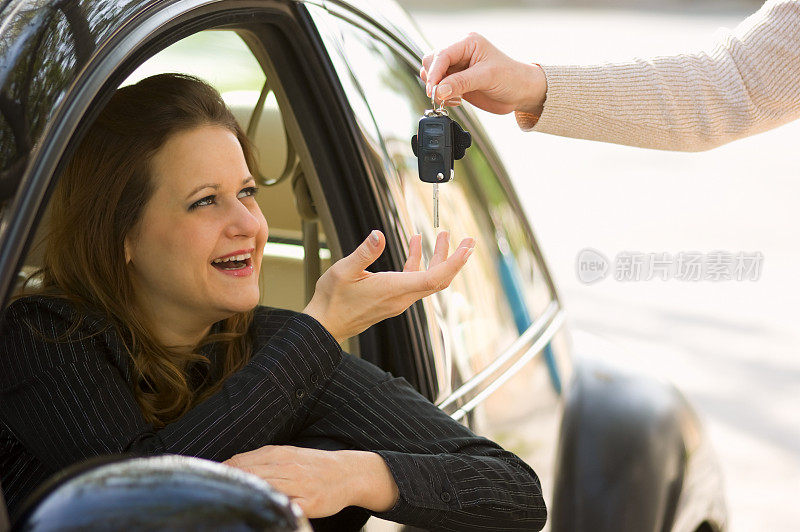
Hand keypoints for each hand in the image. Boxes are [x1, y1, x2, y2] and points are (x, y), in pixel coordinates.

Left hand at [224, 445, 398, 517]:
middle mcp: (287, 467)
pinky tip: (259, 512)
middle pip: (248, 474)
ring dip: (245, 495)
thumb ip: (263, 460)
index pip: (241, 461)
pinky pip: (285, 507)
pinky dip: (271, 509)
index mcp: (279, 453)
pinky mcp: (309, 502)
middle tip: (209, 494)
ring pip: (264, 489)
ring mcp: (299, 485)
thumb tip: (231, 466)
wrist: (349, 472)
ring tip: (228, 503)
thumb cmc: (314, 466)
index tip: (206, 481)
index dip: (222, 472)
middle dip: (229, 485)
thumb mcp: (289, 455)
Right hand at [302, 230, 474, 342]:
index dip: (453, 263)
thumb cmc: (332, 300)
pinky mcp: (392, 299)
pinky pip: (413, 279)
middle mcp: (401, 297)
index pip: (434, 277)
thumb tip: (379, 235)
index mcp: (394, 289)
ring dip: (437, 257)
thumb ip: (364, 253)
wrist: (324, 325)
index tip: (467, 248)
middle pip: (438, 279)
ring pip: (427, 279)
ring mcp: (398, 299)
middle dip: (455, 259)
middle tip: (469, 241)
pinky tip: (414, 244)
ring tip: (443, 236)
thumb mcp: (344, 271)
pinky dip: (418, 261)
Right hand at [420, 32, 546, 115]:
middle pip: (432, 62)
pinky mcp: (457, 81)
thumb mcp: (486, 77)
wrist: (521, 93)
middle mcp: (460, 53)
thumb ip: (461, 82)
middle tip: (441, 96)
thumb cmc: (511, 78)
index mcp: (468, 43)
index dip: (435, 72)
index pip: (442, 54)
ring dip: (436, 88)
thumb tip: (439, 90)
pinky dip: (441, 95)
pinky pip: (439, 86)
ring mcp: (457, 67)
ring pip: (432, 74)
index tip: (433, 90)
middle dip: (433, 79)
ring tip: (452, 98)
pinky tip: (454, 100)